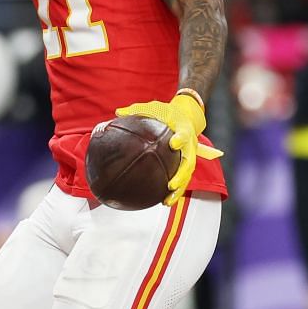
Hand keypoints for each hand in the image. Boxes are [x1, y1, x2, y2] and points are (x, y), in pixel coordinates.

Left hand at [115, 89, 223, 203]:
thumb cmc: (168, 112)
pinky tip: (164, 201)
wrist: (186, 115)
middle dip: (181, 175)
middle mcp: (190, 145)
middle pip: (189, 162)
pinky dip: (175, 192)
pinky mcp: (186, 164)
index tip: (173, 144)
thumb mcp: (153, 107)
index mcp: (183, 129)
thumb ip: (136, 110)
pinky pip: (182, 179)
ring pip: (187, 175)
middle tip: (171, 184)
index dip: (181, 139)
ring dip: (179, 189)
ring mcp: (190, 156)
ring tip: (167, 200)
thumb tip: (117, 112)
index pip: (184, 135)